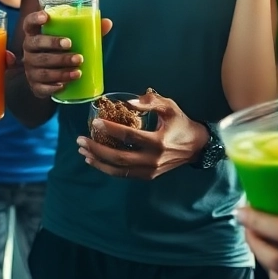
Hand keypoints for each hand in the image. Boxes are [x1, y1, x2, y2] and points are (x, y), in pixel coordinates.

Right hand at [19, 9, 112, 99]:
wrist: (49, 79)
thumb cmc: (61, 53)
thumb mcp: (70, 40)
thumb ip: (87, 30)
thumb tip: (107, 23)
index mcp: (35, 35)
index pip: (29, 23)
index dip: (35, 18)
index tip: (46, 17)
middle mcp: (29, 51)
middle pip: (36, 45)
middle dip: (53, 44)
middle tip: (71, 45)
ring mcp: (30, 69)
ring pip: (43, 68)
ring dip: (60, 70)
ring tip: (78, 70)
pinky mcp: (35, 85)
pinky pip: (42, 87)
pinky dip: (53, 87)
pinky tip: (63, 86)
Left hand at [77, 91, 207, 179]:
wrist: (196, 146)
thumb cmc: (180, 122)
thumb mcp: (169, 106)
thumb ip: (150, 102)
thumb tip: (128, 102)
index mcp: (158, 141)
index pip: (129, 136)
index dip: (110, 129)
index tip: (95, 122)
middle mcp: (153, 159)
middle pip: (119, 157)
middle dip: (97, 149)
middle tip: (81, 140)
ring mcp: (150, 170)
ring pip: (119, 170)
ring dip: (98, 162)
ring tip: (83, 152)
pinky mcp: (148, 176)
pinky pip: (124, 174)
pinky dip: (108, 169)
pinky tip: (95, 161)